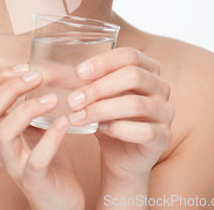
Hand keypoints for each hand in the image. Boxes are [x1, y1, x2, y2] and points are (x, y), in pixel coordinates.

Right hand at [0, 64, 84, 209]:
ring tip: (52, 99)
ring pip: (4, 133)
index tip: (24, 66)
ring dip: (28, 109)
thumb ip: (33, 105)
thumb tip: (45, 68)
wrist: (61, 201)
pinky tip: (64, 122)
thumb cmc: (49, 160)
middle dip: (10, 88)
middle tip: (37, 77)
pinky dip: (50, 137)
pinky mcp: (34, 180)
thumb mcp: (37, 127)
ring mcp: (14, 165)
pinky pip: (36, 159)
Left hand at [66, 47, 173, 181]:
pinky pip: (143, 131)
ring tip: (77, 116)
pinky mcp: (164, 137)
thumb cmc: (107, 118)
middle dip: (98, 87)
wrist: (121, 158)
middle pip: (133, 76)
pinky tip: (100, 129)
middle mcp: (161, 87)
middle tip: (73, 100)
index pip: (130, 55)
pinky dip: (118, 129)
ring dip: (102, 109)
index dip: (103, 61)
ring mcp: (166, 112)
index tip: (78, 73)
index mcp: (148, 68)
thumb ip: (82, 81)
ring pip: (136, 104)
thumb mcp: (95, 96)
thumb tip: (48, 69)